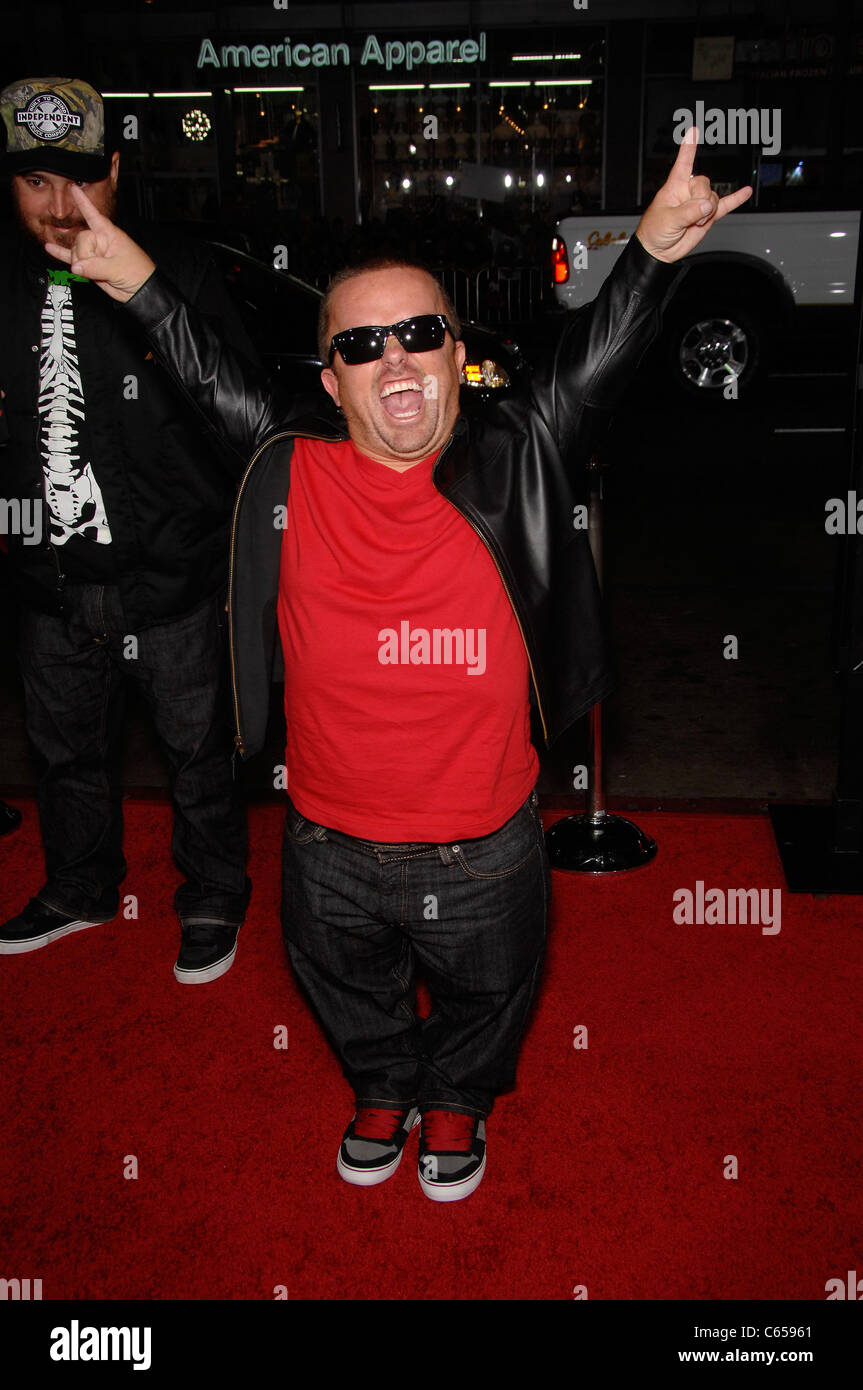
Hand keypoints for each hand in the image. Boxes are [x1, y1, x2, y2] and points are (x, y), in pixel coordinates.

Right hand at [44, 185, 155, 301]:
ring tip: (93, 272)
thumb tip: (75, 267)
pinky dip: (61, 254)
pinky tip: (49, 248)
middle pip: (80, 240)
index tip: (73, 187)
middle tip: (96, 266)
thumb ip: (95, 267)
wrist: (141, 291)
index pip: (93, 214)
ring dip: (79, 263)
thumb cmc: (137, 273)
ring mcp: (94, 253)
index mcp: (109, 234)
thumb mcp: (118, 268)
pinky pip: (72, 257)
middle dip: (83, 254)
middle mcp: (100, 240)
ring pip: (75, 252)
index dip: (83, 201)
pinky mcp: (90, 265)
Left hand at [634, 125, 751, 263]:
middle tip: (691, 215)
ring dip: (708, 211)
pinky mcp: (707, 217)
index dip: (688, 148)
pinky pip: (725, 205)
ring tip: (696, 223)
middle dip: (700, 199)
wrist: (660, 251)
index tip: (693, 131)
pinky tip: (746, 192)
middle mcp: (688, 192)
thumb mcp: (668, 219)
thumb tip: (708, 205)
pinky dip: (736, 199)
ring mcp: (699, 204)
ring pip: (713, 197)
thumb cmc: (655, 231)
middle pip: (704, 183)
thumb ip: (689, 211)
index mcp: (674, 187)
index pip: (683, 163)